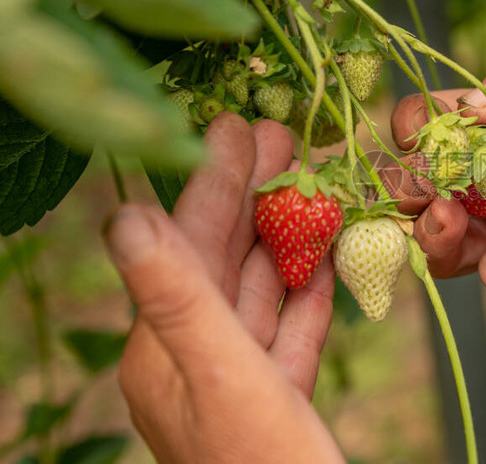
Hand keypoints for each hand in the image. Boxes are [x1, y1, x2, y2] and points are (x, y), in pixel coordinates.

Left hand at [102, 113, 343, 463]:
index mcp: (163, 348)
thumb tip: (121, 215)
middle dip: (257, 198)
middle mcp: (193, 356)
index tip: (238, 125)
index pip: (187, 245)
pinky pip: (290, 328)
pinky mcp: (277, 394)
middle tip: (286, 139)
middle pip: (226, 259)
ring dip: (290, 236)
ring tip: (317, 183)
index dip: (214, 183)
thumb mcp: (221, 376)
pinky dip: (311, 290)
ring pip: (262, 289)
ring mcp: (237, 376)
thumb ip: (176, 296)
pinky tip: (330, 256)